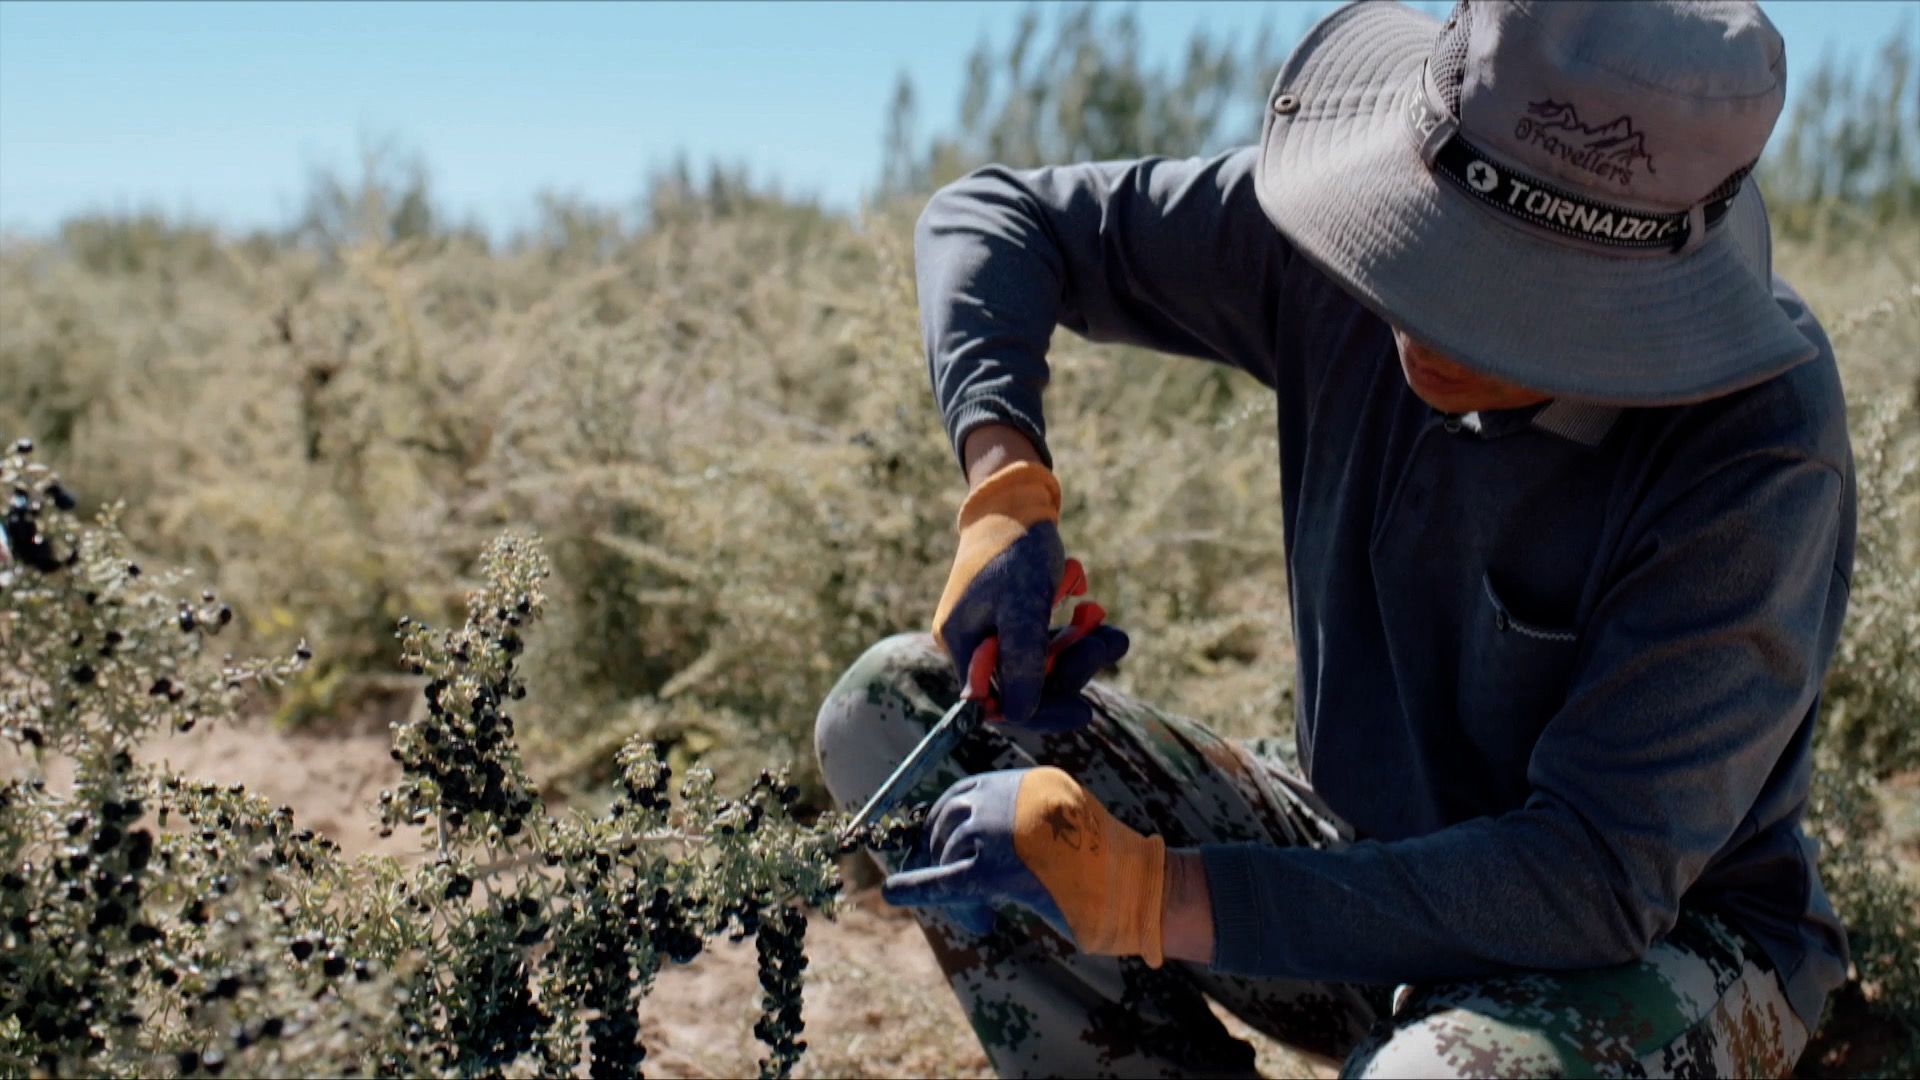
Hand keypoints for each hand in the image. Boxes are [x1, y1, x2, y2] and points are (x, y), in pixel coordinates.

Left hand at [881, 767, 1168, 965]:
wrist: (1142, 889)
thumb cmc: (1112, 869)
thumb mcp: (1064, 828)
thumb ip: (1023, 825)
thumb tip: (970, 842)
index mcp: (1030, 782)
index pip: (965, 794)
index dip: (946, 825)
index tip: (936, 849)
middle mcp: (1011, 795)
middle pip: (949, 821)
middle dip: (942, 856)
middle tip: (955, 895)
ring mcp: (1002, 829)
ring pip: (949, 854)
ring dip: (952, 888)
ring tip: (980, 918)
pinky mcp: (995, 869)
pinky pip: (943, 877)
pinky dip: (917, 885)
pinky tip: (894, 892)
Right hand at [933, 460, 1128, 728]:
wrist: (1017, 503)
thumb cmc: (1015, 548)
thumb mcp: (1023, 603)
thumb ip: (1021, 658)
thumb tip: (1020, 713)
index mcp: (962, 643)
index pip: (996, 702)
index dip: (1039, 711)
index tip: (1084, 711)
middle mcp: (975, 644)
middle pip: (1025, 685)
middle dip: (1070, 670)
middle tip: (1104, 645)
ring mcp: (997, 633)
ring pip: (1044, 666)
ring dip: (1081, 652)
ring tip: (1111, 632)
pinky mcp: (1019, 621)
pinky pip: (1051, 645)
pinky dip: (1079, 637)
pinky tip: (1104, 623)